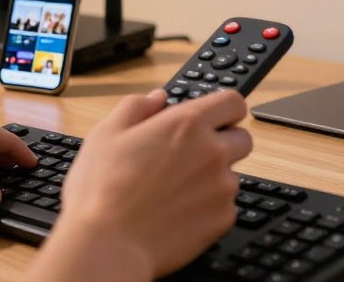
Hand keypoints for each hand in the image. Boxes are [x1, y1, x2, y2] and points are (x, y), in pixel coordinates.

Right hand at [31, 89, 251, 280]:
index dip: (225, 109)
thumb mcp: (107, 133)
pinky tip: (179, 211)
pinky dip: (209, 207)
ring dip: (214, 177)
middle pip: (242, 138)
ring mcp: (221, 187)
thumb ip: (137, 106)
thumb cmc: (102, 189)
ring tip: (176, 189)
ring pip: (232, 174)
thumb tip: (157, 98)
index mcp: (187, 124)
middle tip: (192, 155)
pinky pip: (226, 206)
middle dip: (224, 142)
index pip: (233, 102)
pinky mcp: (222, 219)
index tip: (214, 118)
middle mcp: (213, 152)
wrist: (107, 246)